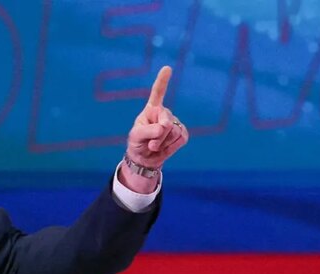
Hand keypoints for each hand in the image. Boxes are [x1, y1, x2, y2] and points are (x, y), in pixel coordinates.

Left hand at [120, 66, 188, 190]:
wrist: (144, 158)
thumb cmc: (137, 143)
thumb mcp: (136, 136)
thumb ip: (148, 130)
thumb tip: (164, 127)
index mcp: (151, 109)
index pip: (158, 93)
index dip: (162, 81)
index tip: (167, 68)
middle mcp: (164, 113)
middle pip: (167, 122)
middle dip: (158, 136)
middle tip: (150, 144)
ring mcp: (175, 122)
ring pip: (174, 132)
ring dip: (162, 143)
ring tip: (154, 146)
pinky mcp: (182, 133)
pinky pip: (181, 139)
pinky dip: (171, 147)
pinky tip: (164, 147)